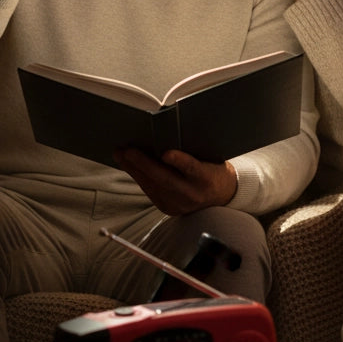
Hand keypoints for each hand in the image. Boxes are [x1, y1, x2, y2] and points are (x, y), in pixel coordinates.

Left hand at [114, 148, 237, 214]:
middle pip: (165, 179)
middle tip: (127, 150)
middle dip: (144, 164)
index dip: (180, 161)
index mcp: (207, 178)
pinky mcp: (169, 209)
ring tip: (120, 154)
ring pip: (153, 186)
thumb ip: (192, 151)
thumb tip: (165, 133)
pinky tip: (128, 165)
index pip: (193, 169)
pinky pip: (150, 191)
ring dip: (134, 169)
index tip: (166, 153)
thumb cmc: (213, 169)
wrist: (222, 197)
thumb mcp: (210, 158)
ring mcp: (180, 204)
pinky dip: (139, 176)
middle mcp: (193, 194)